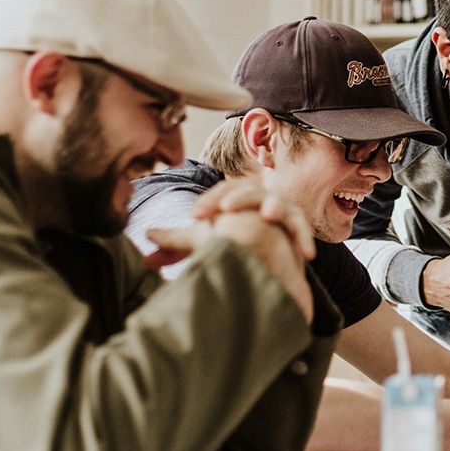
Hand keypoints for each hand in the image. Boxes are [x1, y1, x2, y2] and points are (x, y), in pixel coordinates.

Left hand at [147, 181, 314, 323]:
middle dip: (238, 198)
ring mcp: (280, 212)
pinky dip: (304, 238)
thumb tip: (145, 236)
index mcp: (234, 198)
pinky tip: (304, 253)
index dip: (210, 201)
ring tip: (266, 215)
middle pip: (249, 191)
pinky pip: (301, 230)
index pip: (222, 190)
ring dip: (274, 207)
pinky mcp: (297, 230)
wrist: (265, 260)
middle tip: (224, 210)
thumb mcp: (203, 243)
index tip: (195, 216)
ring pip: (278, 203)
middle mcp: (258, 199)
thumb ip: (176, 242)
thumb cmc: (233, 245)